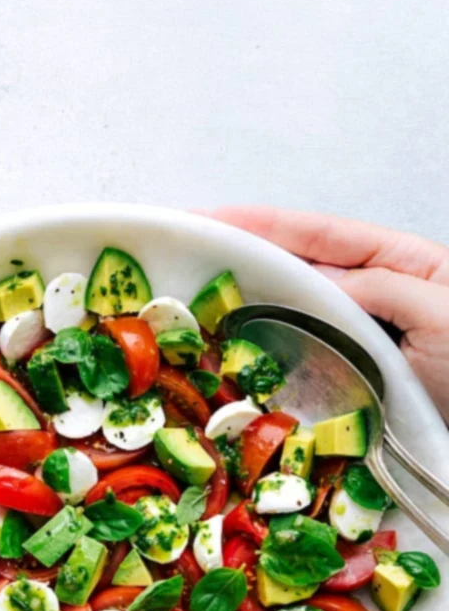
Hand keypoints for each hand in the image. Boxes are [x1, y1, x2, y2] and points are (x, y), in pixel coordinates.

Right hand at [207, 207, 448, 420]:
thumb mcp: (443, 312)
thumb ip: (379, 290)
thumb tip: (316, 286)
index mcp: (403, 265)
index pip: (323, 235)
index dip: (267, 224)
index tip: (214, 218)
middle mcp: (375, 302)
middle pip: (298, 274)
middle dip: (245, 265)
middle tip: (187, 264)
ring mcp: (362, 347)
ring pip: (295, 324)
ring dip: (250, 318)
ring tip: (199, 311)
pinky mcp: (354, 392)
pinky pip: (306, 374)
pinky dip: (273, 369)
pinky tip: (240, 367)